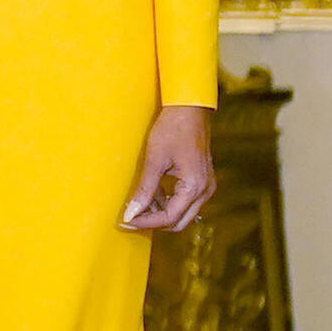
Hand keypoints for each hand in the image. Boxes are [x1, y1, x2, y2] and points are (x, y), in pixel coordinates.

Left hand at [121, 104, 217, 232]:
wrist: (189, 109)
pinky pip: (184, 201)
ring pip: (181, 213)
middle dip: (153, 222)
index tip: (126, 220)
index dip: (145, 222)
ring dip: (159, 212)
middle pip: (178, 222)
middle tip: (129, 217)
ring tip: (137, 204)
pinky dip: (167, 202)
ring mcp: (205, 186)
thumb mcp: (154, 160)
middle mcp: (205, 191)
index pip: (169, 217)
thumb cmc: (172, 129)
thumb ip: (144, 190)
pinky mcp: (201, 180)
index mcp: (195, 187)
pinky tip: (150, 193)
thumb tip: (130, 213)